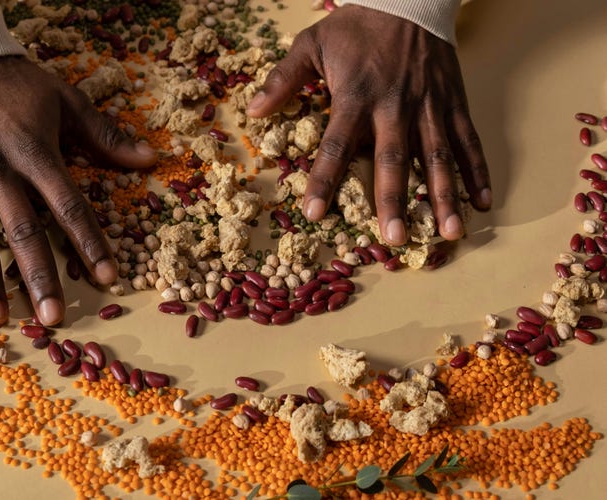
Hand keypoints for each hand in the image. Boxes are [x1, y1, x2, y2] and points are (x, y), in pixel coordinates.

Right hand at [0, 56, 155, 325]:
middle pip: (22, 230)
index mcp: (34, 151)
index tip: (107, 278)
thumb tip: (149, 160)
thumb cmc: (17, 82)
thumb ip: (105, 134)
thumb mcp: (66, 100)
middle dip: (39, 276)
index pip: (68, 205)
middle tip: (52, 318)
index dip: (89, 242)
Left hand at [247, 5, 490, 244]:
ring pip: (439, 157)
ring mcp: (429, 106)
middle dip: (393, 201)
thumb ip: (284, 79)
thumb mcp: (311, 44)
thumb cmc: (356, 26)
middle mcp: (394, 107)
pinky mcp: (454, 103)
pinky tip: (483, 203)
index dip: (323, 180)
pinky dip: (478, 172)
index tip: (314, 213)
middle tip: (393, 239)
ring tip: (450, 232)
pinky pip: (468, 141)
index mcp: (355, 97)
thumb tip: (254, 111)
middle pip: (393, 160)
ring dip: (445, 197)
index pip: (336, 146)